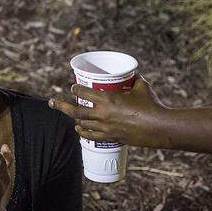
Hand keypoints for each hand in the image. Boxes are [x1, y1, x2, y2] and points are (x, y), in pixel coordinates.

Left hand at [49, 75, 171, 148]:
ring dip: (74, 119)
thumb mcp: (142, 86)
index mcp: (107, 98)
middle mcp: (102, 113)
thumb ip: (134, 79)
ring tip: (69, 115)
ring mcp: (106, 127)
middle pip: (76, 110)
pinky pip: (93, 136)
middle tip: (52, 102)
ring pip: (83, 124)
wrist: (159, 127)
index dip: (76, 89)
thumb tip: (132, 72)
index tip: (73, 87)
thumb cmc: (151, 104)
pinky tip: (80, 131)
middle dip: (62, 106)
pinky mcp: (112, 137)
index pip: (84, 92)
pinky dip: (84, 133)